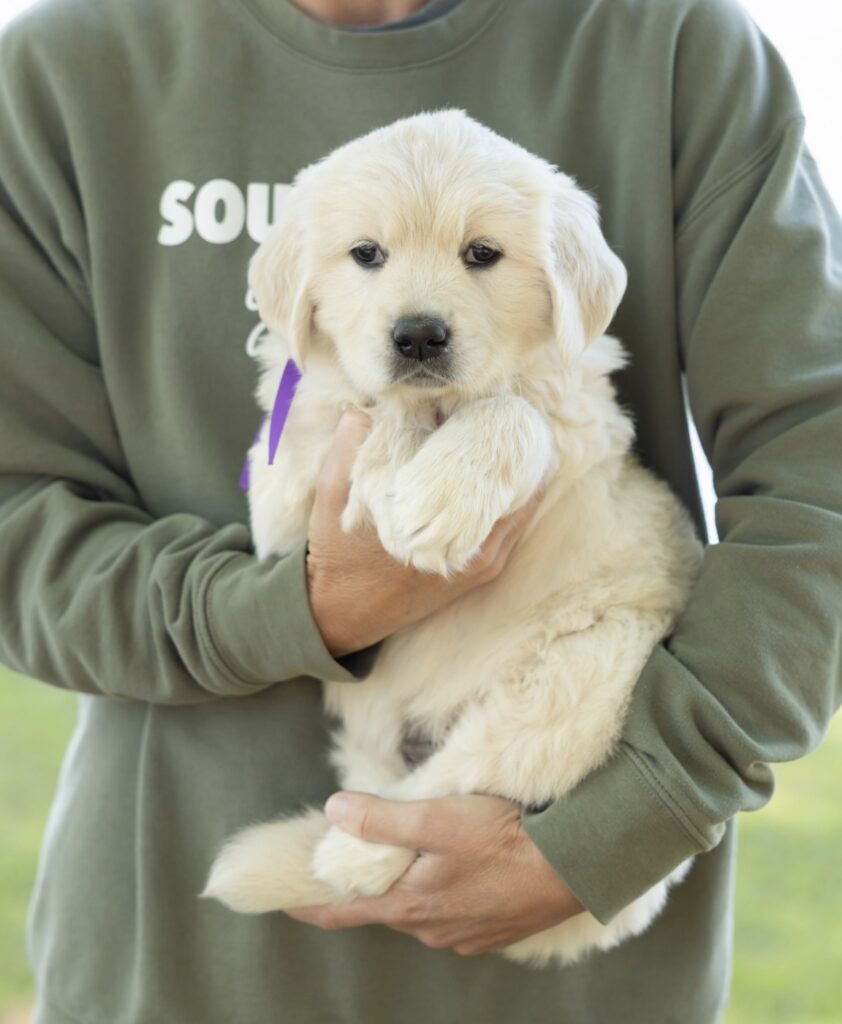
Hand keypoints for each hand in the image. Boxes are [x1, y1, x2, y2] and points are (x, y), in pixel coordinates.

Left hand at [285, 792, 584, 954]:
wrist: (575, 867)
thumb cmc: (505, 839)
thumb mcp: (437, 819)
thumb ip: (382, 819)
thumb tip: (333, 812)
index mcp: (409, 904)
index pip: (341, 910)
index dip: (307, 902)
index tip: (281, 896)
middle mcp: (430, 928)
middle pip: (381, 906)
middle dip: (363, 883)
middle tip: (350, 853)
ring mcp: (463, 934)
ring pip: (417, 908)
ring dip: (405, 885)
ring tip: (407, 854)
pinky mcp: (491, 931)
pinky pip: (450, 912)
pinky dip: (438, 891)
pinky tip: (453, 868)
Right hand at [306, 410, 542, 656]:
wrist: (341, 612)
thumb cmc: (339, 555)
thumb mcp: (334, 496)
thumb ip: (348, 447)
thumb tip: (364, 408)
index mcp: (448, 532)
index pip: (494, 472)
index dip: (499, 434)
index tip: (497, 406)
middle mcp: (477, 551)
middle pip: (520, 488)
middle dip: (515, 452)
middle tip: (511, 414)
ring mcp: (482, 563)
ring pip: (521, 507)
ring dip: (519, 475)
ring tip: (516, 437)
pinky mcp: (479, 570)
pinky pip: (511, 527)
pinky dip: (514, 499)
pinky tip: (508, 474)